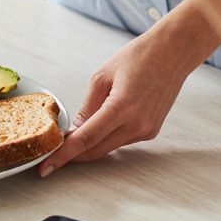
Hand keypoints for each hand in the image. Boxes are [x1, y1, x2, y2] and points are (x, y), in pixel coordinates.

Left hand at [40, 0, 219, 174]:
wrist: (174, 53)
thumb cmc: (139, 57)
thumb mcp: (102, 77)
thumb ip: (87, 107)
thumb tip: (74, 130)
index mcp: (121, 107)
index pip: (86, 139)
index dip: (64, 155)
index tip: (46, 167)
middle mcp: (136, 124)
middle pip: (95, 149)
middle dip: (73, 153)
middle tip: (52, 152)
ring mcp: (146, 130)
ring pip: (108, 147)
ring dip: (90, 144)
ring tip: (74, 133)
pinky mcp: (151, 131)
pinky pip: (122, 140)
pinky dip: (107, 137)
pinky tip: (101, 123)